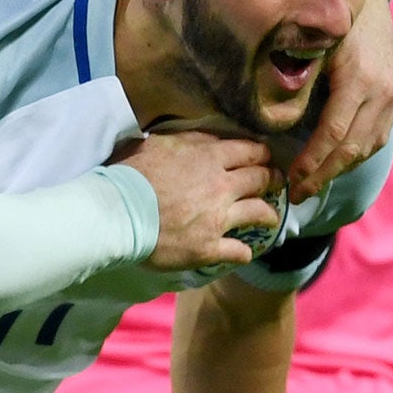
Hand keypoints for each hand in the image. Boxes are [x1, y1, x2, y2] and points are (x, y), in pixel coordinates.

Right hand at [113, 132, 279, 270]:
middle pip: (260, 179)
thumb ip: (189, 141)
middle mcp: (221, 187)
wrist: (117, 213)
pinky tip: (244, 252)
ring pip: (259, 213)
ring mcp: (218, 219)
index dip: (261, 153)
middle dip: (272, 178)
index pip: (250, 151)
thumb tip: (209, 140)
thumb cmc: (130, 174)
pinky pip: (239, 251)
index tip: (264, 156)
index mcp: (209, 158)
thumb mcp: (159, 143)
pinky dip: (244, 251)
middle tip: (275, 181)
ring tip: (271, 216)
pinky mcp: (209, 248)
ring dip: (269, 213)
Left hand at [288, 0, 392, 200]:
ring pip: (368, 146)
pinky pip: (377, 135)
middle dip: (323, 175)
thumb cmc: (329, 21)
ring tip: (312, 182)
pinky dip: (356, 153)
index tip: (291, 182)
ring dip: (340, 168)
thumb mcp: (311, 47)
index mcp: (358, 78)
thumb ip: (299, 82)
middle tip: (297, 194)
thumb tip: (275, 119)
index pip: (333, 134)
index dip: (312, 163)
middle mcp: (382, 90)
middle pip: (352, 147)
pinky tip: (335, 162)